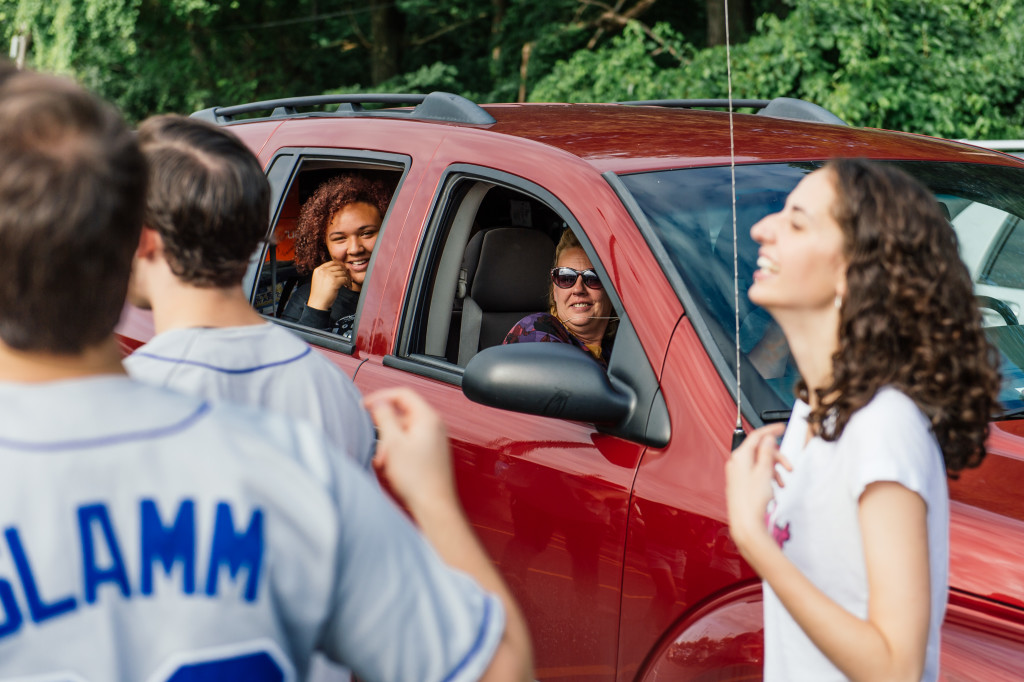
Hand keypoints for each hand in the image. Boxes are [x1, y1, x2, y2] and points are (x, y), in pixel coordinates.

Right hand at [307, 261, 350, 310]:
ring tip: (347, 283)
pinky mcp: (334, 282)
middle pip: (339, 267)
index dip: (340, 266)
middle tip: (347, 278)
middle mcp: (323, 271)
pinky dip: (348, 282)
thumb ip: (326, 273)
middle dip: (345, 272)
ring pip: (343, 273)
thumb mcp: (319, 279)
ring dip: (347, 278)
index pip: (332, 262)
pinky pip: (345, 279)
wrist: (317, 303)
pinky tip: (347, 286)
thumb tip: (341, 268)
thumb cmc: (320, 293)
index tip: (344, 270)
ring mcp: (329, 276)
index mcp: (318, 270)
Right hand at [363, 387, 456, 515]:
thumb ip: (384, 417)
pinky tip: (390, 465)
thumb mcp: (393, 443)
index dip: (381, 397)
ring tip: (383, 459)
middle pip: (402, 413)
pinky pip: (408, 443)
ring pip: (403, 430)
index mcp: (428, 418)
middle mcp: (434, 426)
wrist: (433, 505)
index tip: (365, 406)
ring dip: (388, 442)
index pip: (402, 394)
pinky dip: (396, 450)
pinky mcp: (430, 453)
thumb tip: (378, 402)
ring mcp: (433, 439)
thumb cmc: (418, 479)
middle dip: (384, 426)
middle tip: (376, 441)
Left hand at [725, 423, 788, 552]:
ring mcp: (738, 473)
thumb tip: (768, 439)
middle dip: (777, 457)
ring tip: (782, 481)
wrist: (745, 522)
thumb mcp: (764, 472)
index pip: (756, 436)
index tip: (782, 427)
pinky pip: (757, 473)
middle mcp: (736, 463)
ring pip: (760, 463)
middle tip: (788, 466)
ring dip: (774, 469)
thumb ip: (766, 453)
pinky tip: (775, 487)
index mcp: (740, 456)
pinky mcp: (741, 483)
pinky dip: (768, 477)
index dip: (770, 430)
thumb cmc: (752, 500)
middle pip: (760, 450)